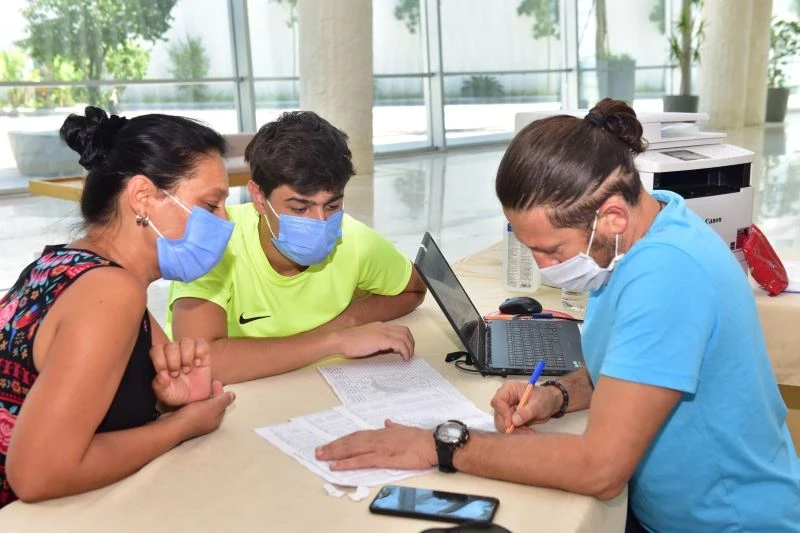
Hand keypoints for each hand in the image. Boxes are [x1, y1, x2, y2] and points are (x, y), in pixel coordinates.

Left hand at [150, 338, 212, 405]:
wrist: (196, 398)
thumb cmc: (178, 393)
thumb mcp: (165, 395)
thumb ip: (159, 386)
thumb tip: (161, 375)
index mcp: (162, 358)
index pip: (156, 349)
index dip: (159, 359)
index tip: (164, 372)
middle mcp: (174, 351)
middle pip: (171, 346)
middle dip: (173, 362)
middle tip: (176, 374)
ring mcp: (189, 349)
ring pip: (186, 342)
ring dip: (186, 357)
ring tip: (187, 370)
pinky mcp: (203, 351)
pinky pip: (201, 343)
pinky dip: (199, 353)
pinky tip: (198, 364)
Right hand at [170, 381, 235, 440]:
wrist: (173, 425)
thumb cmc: (195, 416)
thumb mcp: (214, 406)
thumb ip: (224, 400)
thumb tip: (233, 395)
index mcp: (216, 420)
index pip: (222, 404)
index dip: (221, 392)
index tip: (216, 382)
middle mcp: (207, 422)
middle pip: (213, 405)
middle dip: (212, 393)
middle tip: (209, 382)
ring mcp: (195, 421)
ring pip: (202, 406)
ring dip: (202, 396)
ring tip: (199, 386)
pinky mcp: (185, 418)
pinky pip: (192, 407)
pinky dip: (193, 400)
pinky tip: (190, 394)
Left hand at [315, 420, 435, 470]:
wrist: (431, 443)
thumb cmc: (420, 438)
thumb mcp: (404, 429)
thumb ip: (394, 427)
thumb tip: (387, 422)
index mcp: (381, 433)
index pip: (357, 435)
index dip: (343, 440)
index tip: (331, 443)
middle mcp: (377, 438)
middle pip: (350, 441)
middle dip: (333, 446)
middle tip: (318, 451)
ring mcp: (379, 447)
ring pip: (352, 449)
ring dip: (335, 453)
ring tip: (321, 456)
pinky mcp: (383, 458)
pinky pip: (361, 461)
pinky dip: (347, 463)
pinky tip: (336, 466)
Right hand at [334, 322, 414, 360]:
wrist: (340, 340)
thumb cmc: (349, 342)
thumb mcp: (367, 340)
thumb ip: (378, 342)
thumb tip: (388, 349)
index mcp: (380, 326)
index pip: (399, 329)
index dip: (405, 339)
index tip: (405, 349)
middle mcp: (383, 327)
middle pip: (405, 331)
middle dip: (410, 343)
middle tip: (409, 354)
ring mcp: (383, 332)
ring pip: (405, 336)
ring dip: (409, 348)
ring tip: (407, 357)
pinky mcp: (382, 339)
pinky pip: (400, 344)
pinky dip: (405, 351)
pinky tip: (403, 358)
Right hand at [490, 381, 560, 431]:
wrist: (550, 403)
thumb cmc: (544, 398)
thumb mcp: (538, 404)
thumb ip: (526, 412)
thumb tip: (514, 420)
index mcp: (509, 389)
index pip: (498, 401)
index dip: (503, 413)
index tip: (512, 424)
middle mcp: (505, 398)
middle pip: (498, 414)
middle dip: (509, 425)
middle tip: (523, 431)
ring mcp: (506, 409)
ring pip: (502, 423)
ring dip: (514, 431)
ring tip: (528, 432)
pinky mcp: (509, 418)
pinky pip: (508, 428)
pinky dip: (517, 432)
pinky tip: (528, 432)